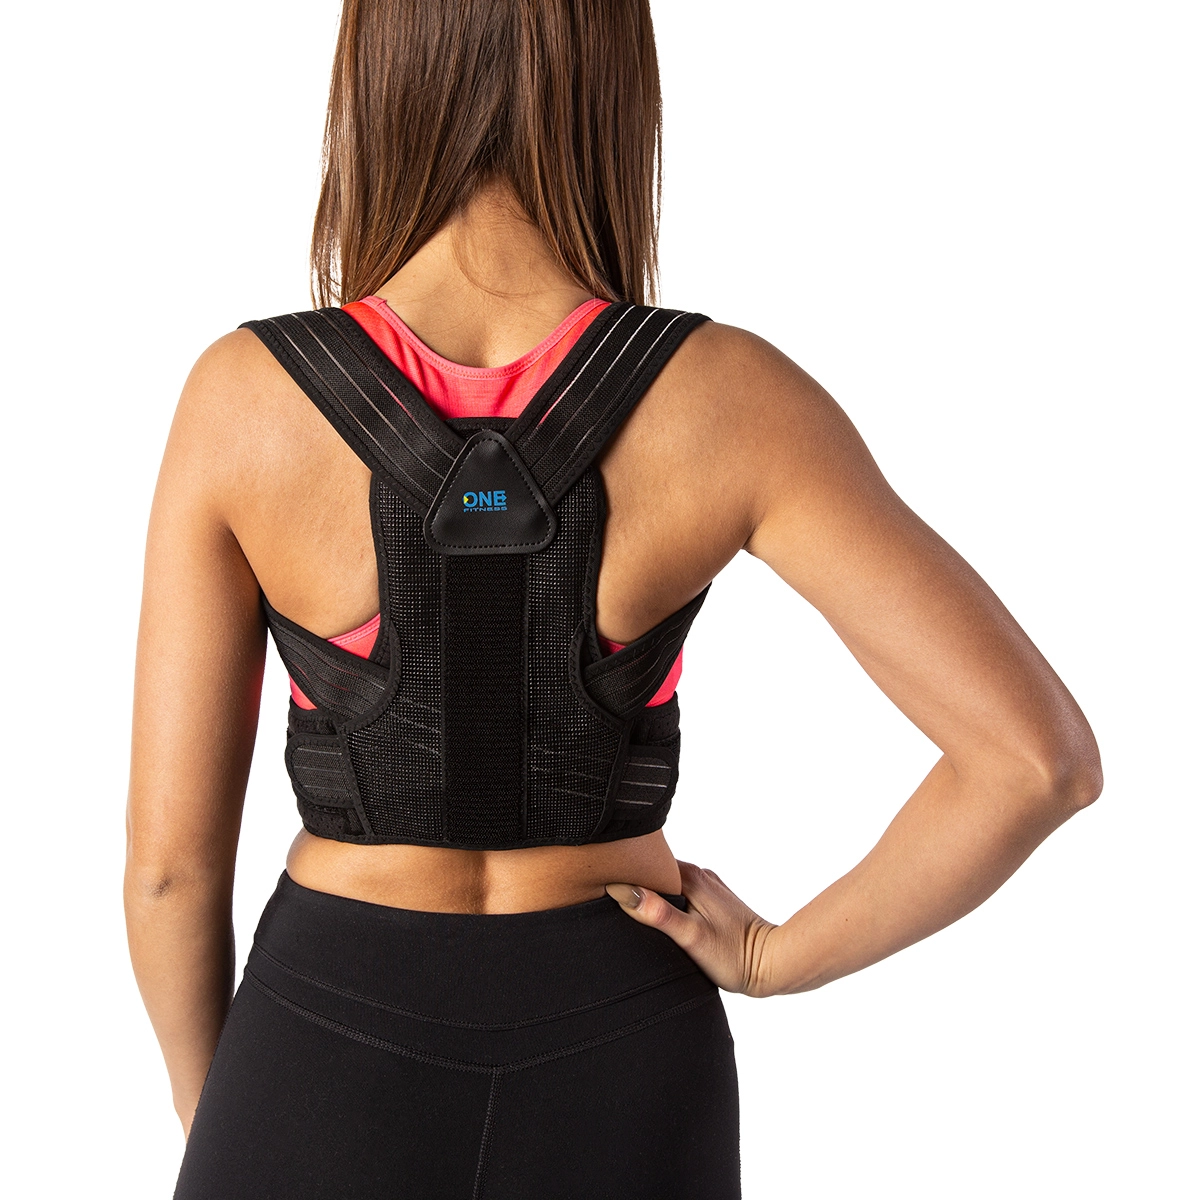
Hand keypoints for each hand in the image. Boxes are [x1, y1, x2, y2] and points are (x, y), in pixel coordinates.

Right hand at [606, 861, 778, 996]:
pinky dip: (667, 900)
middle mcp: (700, 875)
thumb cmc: (735, 956)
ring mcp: (708, 888)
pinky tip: (659, 918)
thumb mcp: (692, 938)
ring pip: (668, 882)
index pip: (647, 865)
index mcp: (692, 878)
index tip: (601, 885)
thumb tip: (626, 892)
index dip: (624, 874)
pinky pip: (681, 893)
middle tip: (610, 898)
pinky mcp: (713, 901)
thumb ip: (659, 914)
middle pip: (656, 871)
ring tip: (631, 909)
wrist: (773, 964)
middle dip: (635, 881)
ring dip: (652, 892)